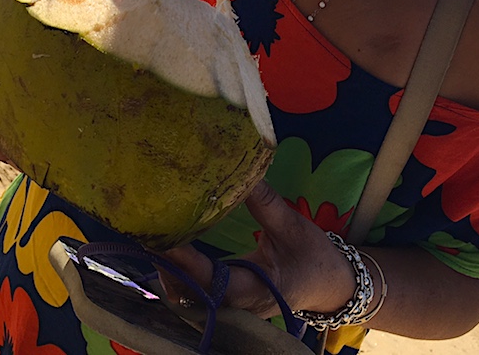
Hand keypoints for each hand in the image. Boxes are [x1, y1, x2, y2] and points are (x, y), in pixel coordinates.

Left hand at [160, 181, 355, 317]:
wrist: (329, 286)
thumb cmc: (313, 257)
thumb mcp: (293, 226)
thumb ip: (265, 202)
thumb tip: (242, 170)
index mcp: (258, 289)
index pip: (213, 281)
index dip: (186, 263)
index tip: (166, 238)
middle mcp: (238, 305)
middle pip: (191, 296)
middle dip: (168, 268)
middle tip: (150, 232)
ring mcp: (230, 308)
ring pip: (188, 298)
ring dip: (168, 271)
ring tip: (153, 236)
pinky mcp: (225, 303)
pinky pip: (193, 293)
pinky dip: (177, 274)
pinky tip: (168, 249)